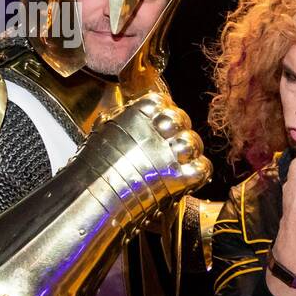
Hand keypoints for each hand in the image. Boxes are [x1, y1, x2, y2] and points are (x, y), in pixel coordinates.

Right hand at [94, 91, 210, 205]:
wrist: (93, 194)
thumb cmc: (95, 165)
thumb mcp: (105, 129)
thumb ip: (126, 118)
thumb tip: (133, 113)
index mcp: (139, 113)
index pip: (161, 101)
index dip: (162, 111)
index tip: (158, 122)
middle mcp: (159, 129)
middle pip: (181, 120)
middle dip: (176, 131)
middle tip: (167, 145)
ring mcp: (172, 153)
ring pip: (193, 142)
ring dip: (187, 151)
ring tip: (174, 161)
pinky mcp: (180, 177)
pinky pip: (202, 168)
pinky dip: (197, 172)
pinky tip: (184, 176)